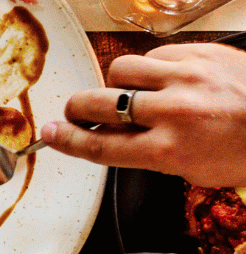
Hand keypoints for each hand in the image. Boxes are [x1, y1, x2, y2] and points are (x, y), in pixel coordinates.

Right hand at [44, 44, 245, 190]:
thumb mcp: (203, 173)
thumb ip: (157, 161)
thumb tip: (164, 200)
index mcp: (171, 151)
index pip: (101, 145)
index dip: (68, 140)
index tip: (49, 134)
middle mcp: (173, 112)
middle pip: (98, 104)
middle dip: (79, 109)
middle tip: (78, 112)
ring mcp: (185, 77)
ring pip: (121, 72)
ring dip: (118, 84)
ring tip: (129, 94)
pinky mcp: (199, 53)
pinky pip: (153, 55)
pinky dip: (150, 68)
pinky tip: (162, 79)